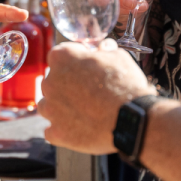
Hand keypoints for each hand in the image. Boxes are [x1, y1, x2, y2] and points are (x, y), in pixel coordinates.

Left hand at [37, 39, 155, 152]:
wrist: (132, 119)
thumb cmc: (126, 84)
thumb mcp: (119, 57)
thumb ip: (105, 51)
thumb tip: (103, 48)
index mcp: (62, 57)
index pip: (60, 54)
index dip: (75, 60)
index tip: (87, 67)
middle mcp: (50, 81)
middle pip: (53, 81)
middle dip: (67, 85)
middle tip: (89, 91)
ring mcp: (50, 108)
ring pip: (48, 105)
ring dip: (61, 107)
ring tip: (83, 112)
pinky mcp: (56, 132)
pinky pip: (52, 130)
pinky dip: (63, 130)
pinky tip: (79, 129)